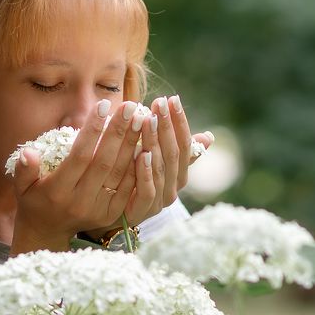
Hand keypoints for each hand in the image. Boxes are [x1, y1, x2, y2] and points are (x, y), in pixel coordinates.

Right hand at [9, 99, 148, 252]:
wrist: (48, 232)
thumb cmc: (34, 200)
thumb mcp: (21, 187)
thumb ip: (24, 169)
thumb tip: (28, 152)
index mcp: (57, 191)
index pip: (79, 156)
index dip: (92, 131)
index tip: (103, 105)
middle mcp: (80, 201)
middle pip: (103, 162)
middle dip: (118, 132)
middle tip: (130, 106)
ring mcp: (98, 210)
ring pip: (119, 173)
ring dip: (132, 145)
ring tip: (142, 119)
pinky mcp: (111, 215)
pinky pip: (129, 188)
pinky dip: (138, 166)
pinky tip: (145, 144)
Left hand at [124, 94, 212, 222]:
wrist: (105, 215)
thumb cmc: (131, 182)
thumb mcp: (154, 161)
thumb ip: (175, 149)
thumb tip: (209, 137)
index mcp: (178, 175)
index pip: (185, 145)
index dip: (180, 122)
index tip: (172, 99)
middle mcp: (172, 189)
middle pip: (173, 154)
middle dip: (167, 126)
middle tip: (158, 103)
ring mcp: (158, 202)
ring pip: (160, 169)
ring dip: (154, 143)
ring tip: (147, 120)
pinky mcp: (140, 213)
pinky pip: (147, 192)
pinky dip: (145, 173)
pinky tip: (141, 154)